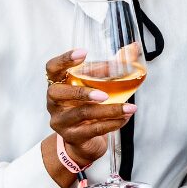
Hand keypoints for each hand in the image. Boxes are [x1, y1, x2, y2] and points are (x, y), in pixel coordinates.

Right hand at [46, 48, 134, 165]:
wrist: (84, 140)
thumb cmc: (88, 105)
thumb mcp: (96, 85)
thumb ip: (113, 65)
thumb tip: (134, 47)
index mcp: (57, 84)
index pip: (52, 68)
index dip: (64, 59)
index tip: (83, 53)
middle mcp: (54, 102)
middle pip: (59, 93)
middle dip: (82, 92)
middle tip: (104, 94)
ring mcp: (61, 120)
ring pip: (82, 113)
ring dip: (109, 110)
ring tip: (129, 108)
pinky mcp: (72, 136)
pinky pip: (93, 129)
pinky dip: (112, 123)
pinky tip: (125, 118)